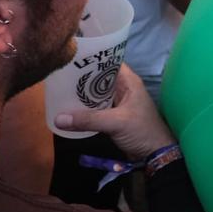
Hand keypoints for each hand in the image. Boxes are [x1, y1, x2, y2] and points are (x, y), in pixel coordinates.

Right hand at [54, 65, 175, 159]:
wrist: (154, 153)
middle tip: (59, 74)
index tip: (71, 57)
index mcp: (128, 81)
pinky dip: (84, 106)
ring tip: (59, 88)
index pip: (109, 60)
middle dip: (81, 76)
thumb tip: (58, 119)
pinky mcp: (112, 115)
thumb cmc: (141, 131)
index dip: (92, 58)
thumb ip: (89, 120)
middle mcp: (122, 87)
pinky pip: (95, 106)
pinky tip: (68, 107)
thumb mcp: (116, 123)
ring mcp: (117, 101)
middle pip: (99, 76)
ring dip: (81, 92)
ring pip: (95, 92)